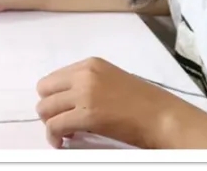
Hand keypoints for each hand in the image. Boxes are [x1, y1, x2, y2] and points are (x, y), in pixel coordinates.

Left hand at [36, 58, 175, 147]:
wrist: (162, 117)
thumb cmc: (143, 103)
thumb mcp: (111, 80)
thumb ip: (89, 83)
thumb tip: (69, 98)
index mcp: (90, 64)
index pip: (54, 77)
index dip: (55, 96)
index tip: (62, 109)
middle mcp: (83, 74)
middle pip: (44, 89)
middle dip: (48, 107)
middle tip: (60, 122)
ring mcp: (84, 94)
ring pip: (46, 108)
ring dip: (50, 123)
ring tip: (63, 133)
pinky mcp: (87, 116)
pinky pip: (55, 125)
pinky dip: (53, 136)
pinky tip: (61, 142)